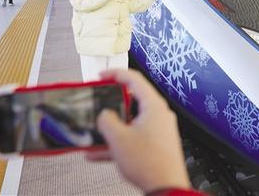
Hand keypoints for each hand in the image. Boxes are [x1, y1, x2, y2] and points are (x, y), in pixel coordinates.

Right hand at [86, 69, 189, 192]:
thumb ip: (106, 121)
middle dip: (110, 104)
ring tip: (92, 132)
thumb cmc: (149, 162)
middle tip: (96, 103)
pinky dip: (118, 142)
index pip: (134, 79)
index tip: (99, 77)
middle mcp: (158, 114)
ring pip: (130, 121)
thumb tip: (104, 115)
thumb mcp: (118, 138)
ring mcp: (159, 129)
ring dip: (111, 127)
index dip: (114, 74)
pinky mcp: (157, 144)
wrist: (166, 187)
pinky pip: (134, 137)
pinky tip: (96, 154)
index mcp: (153, 106)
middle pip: (132, 100)